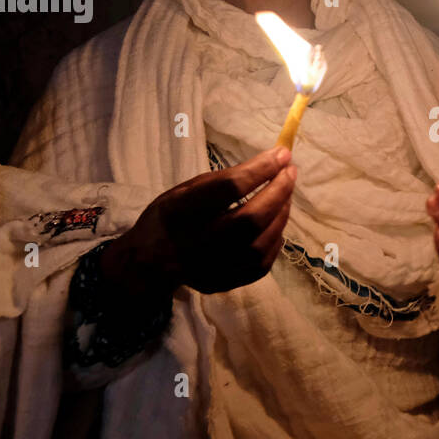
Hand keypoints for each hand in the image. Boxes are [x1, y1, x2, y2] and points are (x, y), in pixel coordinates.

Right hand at [100, 145, 296, 297]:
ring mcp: (211, 268)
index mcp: (180, 211)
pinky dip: (275, 240)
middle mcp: (195, 243)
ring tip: (285, 196)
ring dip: (281, 215)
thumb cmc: (170, 217)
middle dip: (278, 191)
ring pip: (260, 243)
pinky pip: (261, 264)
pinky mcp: (224, 283)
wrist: (148, 263)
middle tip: (290, 172)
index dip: (260, 170)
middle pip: (250, 218)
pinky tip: (275, 224)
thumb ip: (223, 180)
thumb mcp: (184, 190)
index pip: (228, 188)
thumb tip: (270, 164)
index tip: (281, 155)